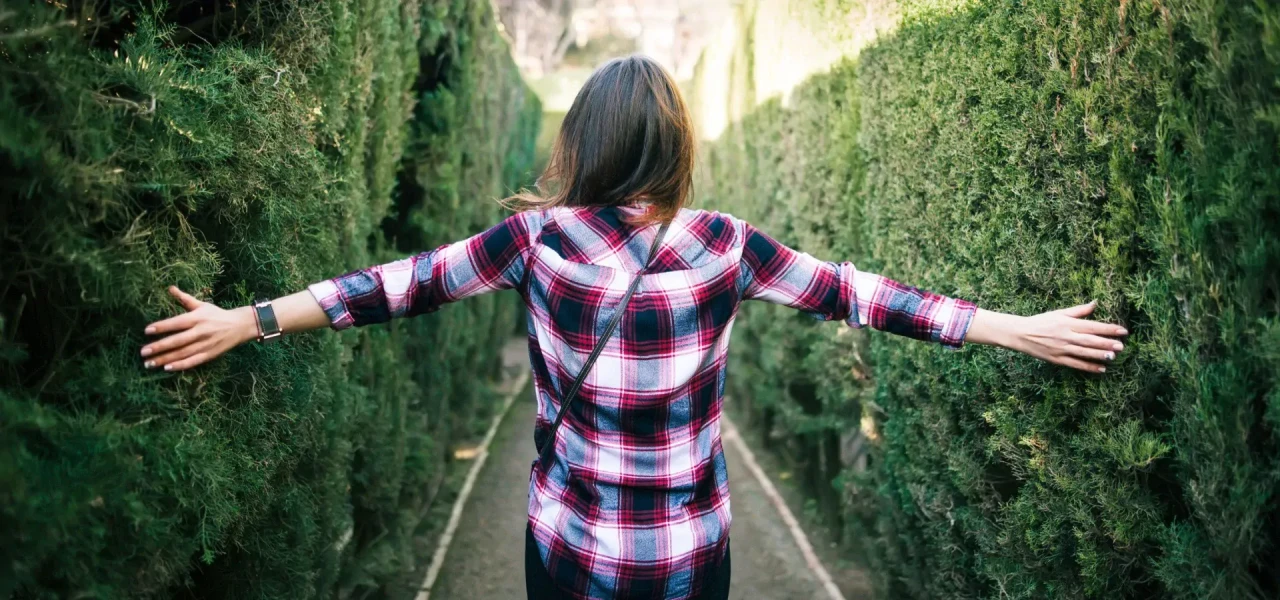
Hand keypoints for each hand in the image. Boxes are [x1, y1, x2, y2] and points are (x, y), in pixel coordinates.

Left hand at [140, 286, 257, 371]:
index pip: (176, 322)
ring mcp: (205, 344)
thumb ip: (185, 299)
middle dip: (159, 347)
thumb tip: (170, 288)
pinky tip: (167, 368)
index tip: (146, 331)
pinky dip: (180, 365)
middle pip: (177, 340)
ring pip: (182, 353)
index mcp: (197, 318)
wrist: (240, 326)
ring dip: (164, 359)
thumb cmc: (217, 314)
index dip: (161, 327)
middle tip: (143, 352)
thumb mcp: (202, 305)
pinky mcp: (209, 354)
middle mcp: (200, 331)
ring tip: (149, 363)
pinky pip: (193, 361)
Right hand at [969, 301, 1127, 372]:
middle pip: (1090, 340)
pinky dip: (1089, 366)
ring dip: (1099, 355)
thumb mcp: (1059, 313)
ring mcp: (1062, 349)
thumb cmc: (1041, 321)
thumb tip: (1095, 303)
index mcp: (1067, 323)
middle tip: (1121, 346)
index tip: (1123, 331)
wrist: (1020, 334)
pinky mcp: (1057, 359)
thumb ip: (1079, 310)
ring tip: (1113, 356)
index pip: (1092, 326)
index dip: (1108, 329)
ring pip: (1084, 353)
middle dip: (1107, 343)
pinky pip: (1076, 364)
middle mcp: (1066, 336)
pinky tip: (1101, 368)